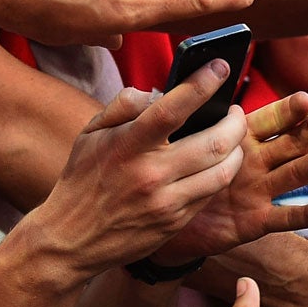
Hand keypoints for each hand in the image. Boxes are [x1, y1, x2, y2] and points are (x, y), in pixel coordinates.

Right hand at [26, 63, 247, 274]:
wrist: (70, 239)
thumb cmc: (82, 181)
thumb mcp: (90, 135)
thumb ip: (123, 106)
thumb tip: (156, 91)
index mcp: (127, 145)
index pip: (172, 109)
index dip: (202, 84)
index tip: (220, 66)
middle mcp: (150, 174)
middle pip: (213, 142)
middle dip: (235, 121)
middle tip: (235, 111)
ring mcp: (166, 201)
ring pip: (222, 171)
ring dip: (237, 150)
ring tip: (233, 137)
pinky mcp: (175, 222)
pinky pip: (210, 193)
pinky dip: (221, 173)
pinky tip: (219, 163)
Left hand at [158, 88, 307, 258]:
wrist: (170, 217)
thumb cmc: (178, 173)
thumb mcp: (187, 143)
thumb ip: (201, 123)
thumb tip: (210, 94)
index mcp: (243, 137)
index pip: (271, 119)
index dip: (288, 110)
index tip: (303, 100)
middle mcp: (258, 161)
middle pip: (290, 143)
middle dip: (307, 133)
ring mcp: (261, 190)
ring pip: (292, 175)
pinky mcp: (258, 220)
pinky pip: (283, 217)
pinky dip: (303, 215)